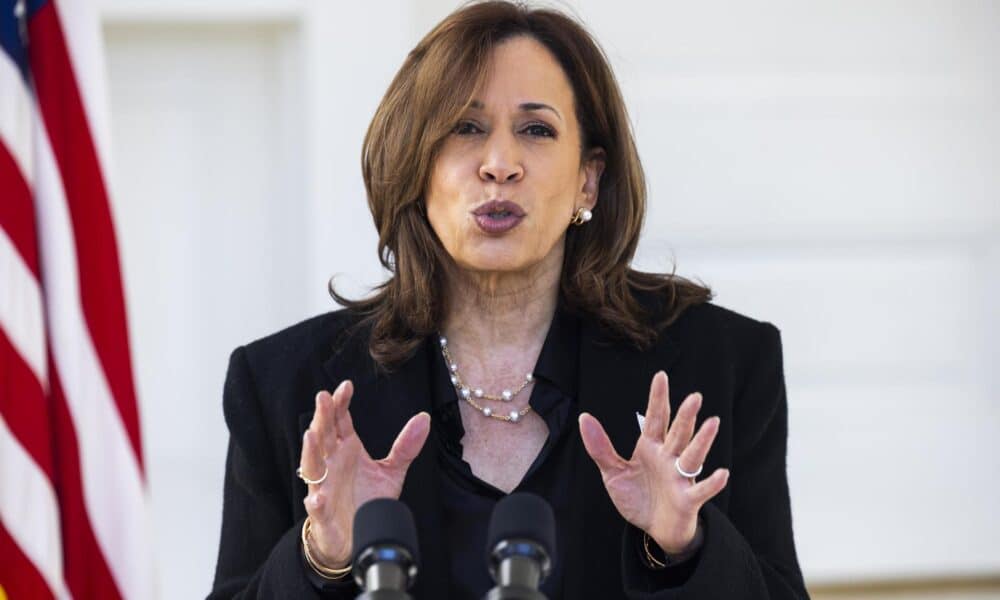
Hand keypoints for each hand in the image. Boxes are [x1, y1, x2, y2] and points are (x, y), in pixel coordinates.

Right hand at [298, 380, 430, 566]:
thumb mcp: (391, 470)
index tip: (347, 386)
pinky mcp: (323, 514)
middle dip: (322, 417)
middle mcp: (332, 464)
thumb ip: (406, 446)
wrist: (355, 536)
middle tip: (323, 397)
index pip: (340, 421)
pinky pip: (317, 507)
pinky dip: (315, 503)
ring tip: (311, 434)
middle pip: (324, 436)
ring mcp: (324, 487)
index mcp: (346, 450)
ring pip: (313, 466)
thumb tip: (425, 418)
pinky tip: (316, 498)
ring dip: (310, 451)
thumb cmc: (367, 499)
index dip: (341, 403)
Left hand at [578, 371, 728, 554]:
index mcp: (651, 448)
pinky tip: (722, 474)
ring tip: (713, 422)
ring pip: (692, 456)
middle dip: (686, 415)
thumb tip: (584, 417)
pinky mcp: (687, 499)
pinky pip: (700, 490)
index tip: (661, 376)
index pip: (656, 419)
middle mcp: (669, 458)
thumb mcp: (613, 472)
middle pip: (678, 433)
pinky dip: (711, 483)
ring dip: (702, 441)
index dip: (658, 398)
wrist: (653, 528)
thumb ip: (600, 448)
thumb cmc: (638, 497)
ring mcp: (680, 478)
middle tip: (695, 396)